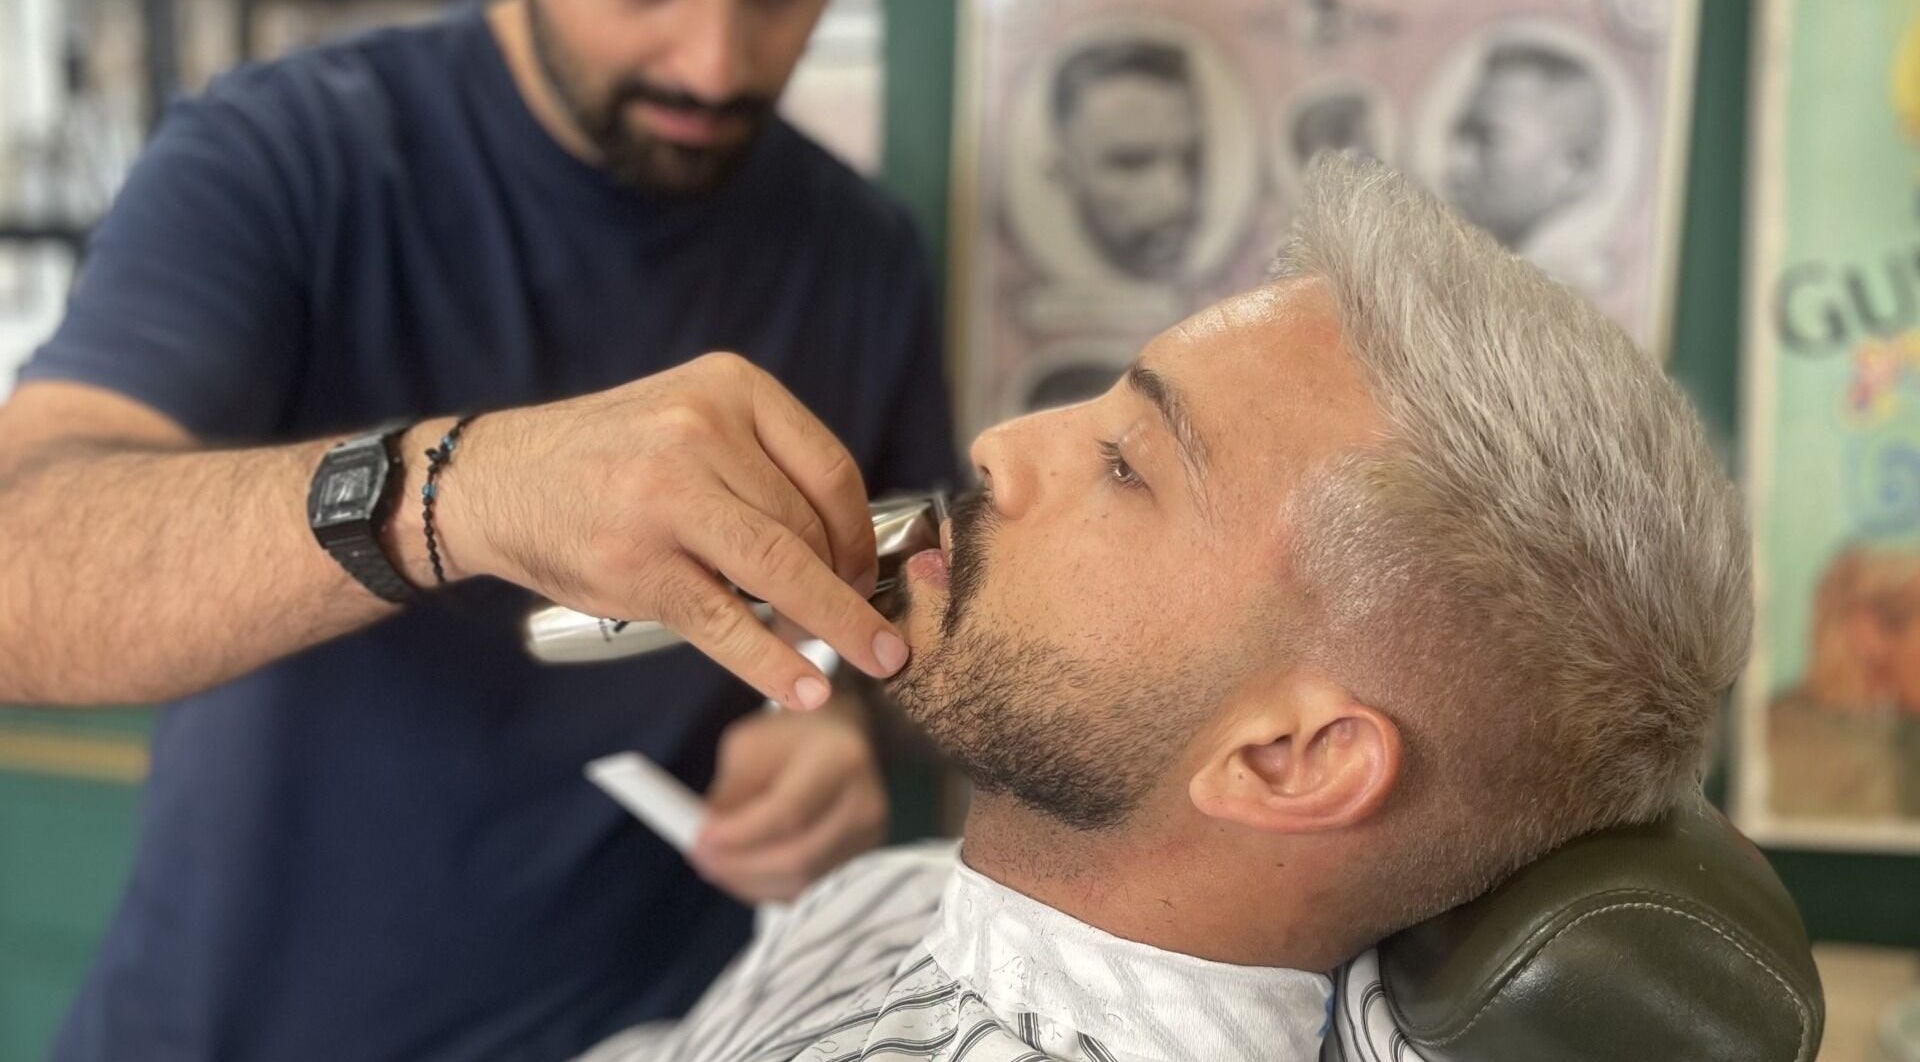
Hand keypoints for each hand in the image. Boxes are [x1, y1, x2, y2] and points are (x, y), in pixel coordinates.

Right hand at [426, 353, 910, 710]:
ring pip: (781, 573)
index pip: (830, 469)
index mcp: (728, 387)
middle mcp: (700, 433)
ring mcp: (667, 500)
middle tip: (866, 625)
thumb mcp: (689, 420)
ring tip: (866, 662)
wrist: (493, 481)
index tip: (868, 571)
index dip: (862, 533)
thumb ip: (762, 464)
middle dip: (846, 586)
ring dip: (832, 627)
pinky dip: (776, 664)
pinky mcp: (639, 567)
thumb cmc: (608, 459)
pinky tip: (807, 689)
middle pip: (809, 525)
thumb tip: (851, 548)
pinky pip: (728, 624)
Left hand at [691, 703, 887, 902]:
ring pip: (801, 883)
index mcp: (839, 760)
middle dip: (740, 866)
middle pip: (798, 857)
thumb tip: (708, 840)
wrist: (839, 742)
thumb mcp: (749, 747)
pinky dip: (768, 889)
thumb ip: (730, 793)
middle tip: (701, 858)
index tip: (701, 839)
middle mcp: (865, 804)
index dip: (741, 834)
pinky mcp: (861, 862)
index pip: (788, 812)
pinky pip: (807, 892)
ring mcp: (869, 839)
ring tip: (717, 865)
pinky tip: (745, 872)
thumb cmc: (789, 740)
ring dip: (749, 882)